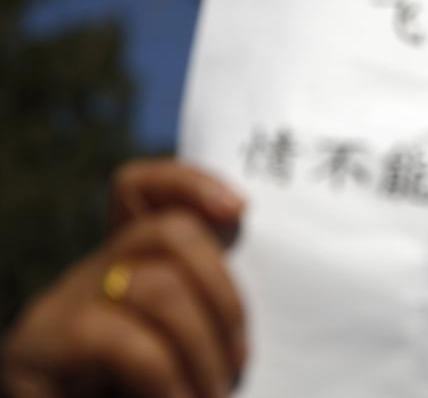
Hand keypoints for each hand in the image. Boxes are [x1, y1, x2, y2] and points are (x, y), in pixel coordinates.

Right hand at [1, 160, 246, 397]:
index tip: (239, 208)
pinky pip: (121, 341)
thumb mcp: (185, 349)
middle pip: (170, 232)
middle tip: (238, 362)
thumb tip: (257, 305)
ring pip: (157, 286)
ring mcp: (62, 304)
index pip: (139, 189)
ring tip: (214, 394)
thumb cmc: (150, 394)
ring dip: (202, 348)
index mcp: (128, 266)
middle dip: (224, 293)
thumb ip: (206, 314)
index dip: (188, 183)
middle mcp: (93, 273)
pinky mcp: (38, 348)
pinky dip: (166, 379)